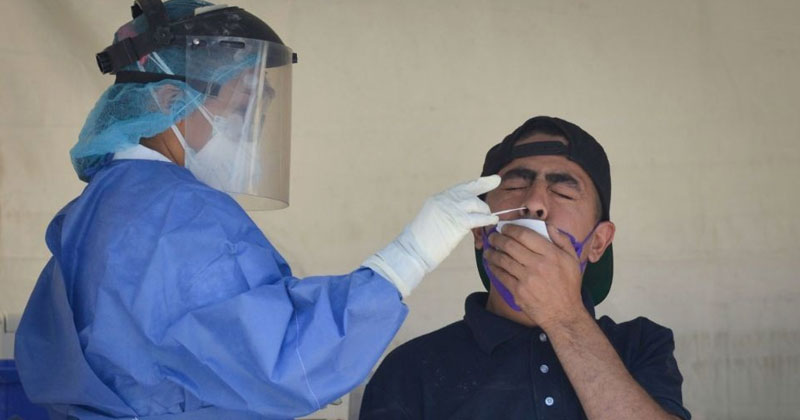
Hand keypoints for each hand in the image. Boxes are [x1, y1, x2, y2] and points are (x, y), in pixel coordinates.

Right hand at [363, 175, 500, 295]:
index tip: (488, 179)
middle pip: (469, 189)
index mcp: (437, 199)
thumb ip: (445, 214)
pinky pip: (479, 218)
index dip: (475, 183)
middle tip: (496, 181)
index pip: (460, 188)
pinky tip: (493, 221)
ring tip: (489, 218)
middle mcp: (444, 200)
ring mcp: (451, 209)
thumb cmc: (420, 242)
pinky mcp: (458, 221)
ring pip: (477, 204)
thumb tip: (462, 216)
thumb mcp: (431, 220)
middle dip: (484, 184)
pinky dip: (488, 219)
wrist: (413, 250)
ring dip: (485, 211)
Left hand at [483, 223, 586, 328]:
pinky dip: (493, 267)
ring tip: (489, 249)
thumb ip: (561, 240)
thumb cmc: (568, 286)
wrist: (564, 314)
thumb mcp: (572, 260)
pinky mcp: (518, 291)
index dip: (511, 229)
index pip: (525, 235)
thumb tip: (548, 226)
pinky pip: (501, 275)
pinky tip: (491, 263)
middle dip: (498, 238)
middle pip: (510, 245)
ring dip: (492, 252)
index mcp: (551, 254)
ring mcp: (527, 278)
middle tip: (493, 236)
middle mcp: (538, 264)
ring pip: (503, 259)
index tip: (505, 227)